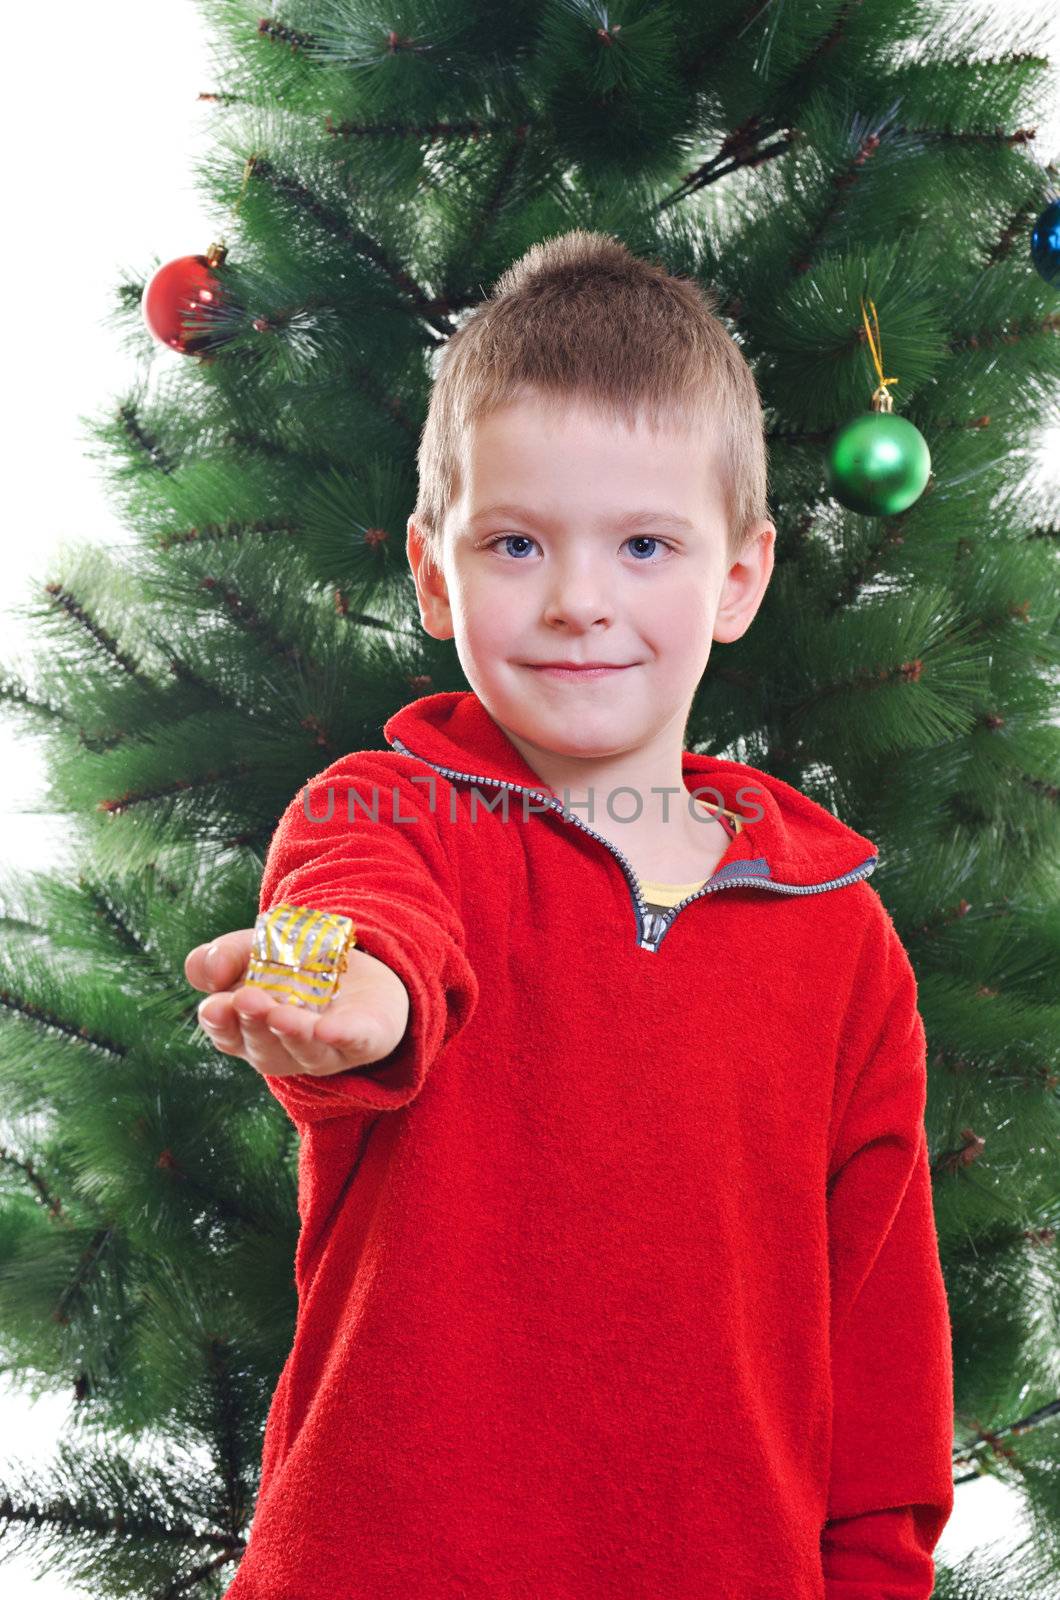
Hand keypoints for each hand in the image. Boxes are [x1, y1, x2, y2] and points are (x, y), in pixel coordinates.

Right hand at [184, 927, 409, 1078]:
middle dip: (254, 1023)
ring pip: (306, 1051)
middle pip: (264, 1046)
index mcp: (249, 1031)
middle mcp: (284, 1048)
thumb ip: (223, 956)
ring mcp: (325, 1049)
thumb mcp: (252, 949)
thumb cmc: (291, 965)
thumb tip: (209, 970)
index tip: (214, 1006)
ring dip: (292, 1034)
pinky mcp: (366, 1039)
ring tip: (280, 1015)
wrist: (356, 963)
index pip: (228, 1034)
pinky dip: (342, 1036)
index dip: (220, 1023)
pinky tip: (329, 1029)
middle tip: (247, 998)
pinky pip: (354, 1042)